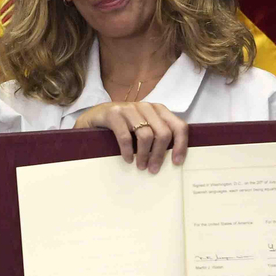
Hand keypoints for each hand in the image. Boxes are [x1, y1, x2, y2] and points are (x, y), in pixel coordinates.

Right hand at [73, 101, 188, 172]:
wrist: (94, 116)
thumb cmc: (122, 126)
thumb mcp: (142, 128)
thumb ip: (157, 136)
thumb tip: (174, 159)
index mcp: (158, 110)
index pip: (179, 126)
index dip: (181, 145)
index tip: (176, 162)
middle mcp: (146, 106)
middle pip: (163, 133)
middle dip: (159, 154)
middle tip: (153, 169)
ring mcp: (129, 108)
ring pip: (146, 135)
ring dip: (144, 155)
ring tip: (141, 166)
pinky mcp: (113, 113)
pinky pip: (125, 136)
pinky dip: (128, 151)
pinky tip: (127, 160)